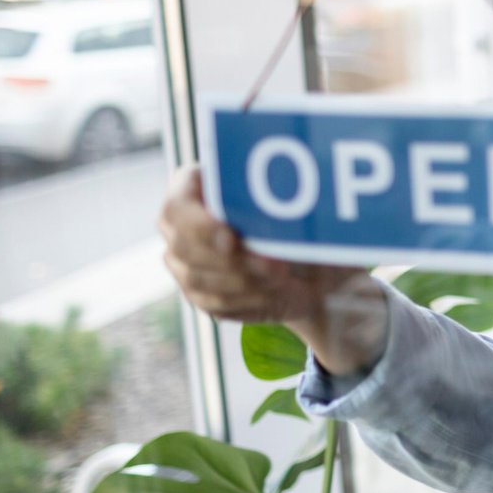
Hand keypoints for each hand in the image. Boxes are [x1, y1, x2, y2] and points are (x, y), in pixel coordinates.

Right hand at [158, 164, 385, 373]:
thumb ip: (283, 196)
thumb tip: (286, 193)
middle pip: (183, 246)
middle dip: (232, 260)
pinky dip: (248, 300)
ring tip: (282, 277)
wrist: (315, 263)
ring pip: (197, 278)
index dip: (199, 225)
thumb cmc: (302, 221)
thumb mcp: (299, 203)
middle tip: (275, 265)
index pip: (177, 206)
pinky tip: (275, 293)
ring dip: (245, 281)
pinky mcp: (201, 295)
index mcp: (193, 189)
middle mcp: (181, 226)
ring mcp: (185, 263)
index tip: (232, 238)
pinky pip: (214, 303)